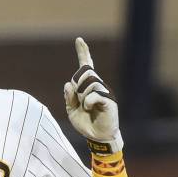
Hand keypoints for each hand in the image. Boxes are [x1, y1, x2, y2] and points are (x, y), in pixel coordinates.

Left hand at [64, 37, 122, 154]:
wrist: (97, 137)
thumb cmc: (85, 122)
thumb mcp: (71, 110)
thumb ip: (69, 97)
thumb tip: (68, 84)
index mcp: (87, 86)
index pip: (86, 66)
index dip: (83, 53)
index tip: (79, 40)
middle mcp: (98, 86)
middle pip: (85, 72)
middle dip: (77, 84)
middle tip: (79, 100)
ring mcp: (104, 92)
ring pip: (89, 83)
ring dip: (82, 96)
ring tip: (85, 108)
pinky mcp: (109, 101)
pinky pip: (94, 95)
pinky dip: (87, 102)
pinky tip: (88, 108)